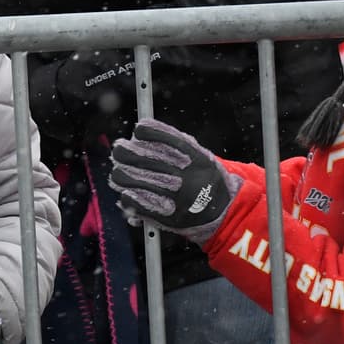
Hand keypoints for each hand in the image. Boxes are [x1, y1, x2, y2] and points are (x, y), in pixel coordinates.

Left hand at [108, 118, 240, 243]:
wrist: (224, 211)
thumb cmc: (204, 177)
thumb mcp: (198, 152)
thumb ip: (173, 141)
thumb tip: (140, 129)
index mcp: (190, 154)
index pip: (151, 132)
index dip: (141, 131)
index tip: (138, 133)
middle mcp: (180, 173)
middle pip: (131, 155)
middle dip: (121, 151)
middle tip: (120, 151)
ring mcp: (171, 195)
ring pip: (125, 177)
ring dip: (119, 173)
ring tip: (121, 174)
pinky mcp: (164, 214)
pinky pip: (131, 201)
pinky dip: (126, 195)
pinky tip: (128, 192)